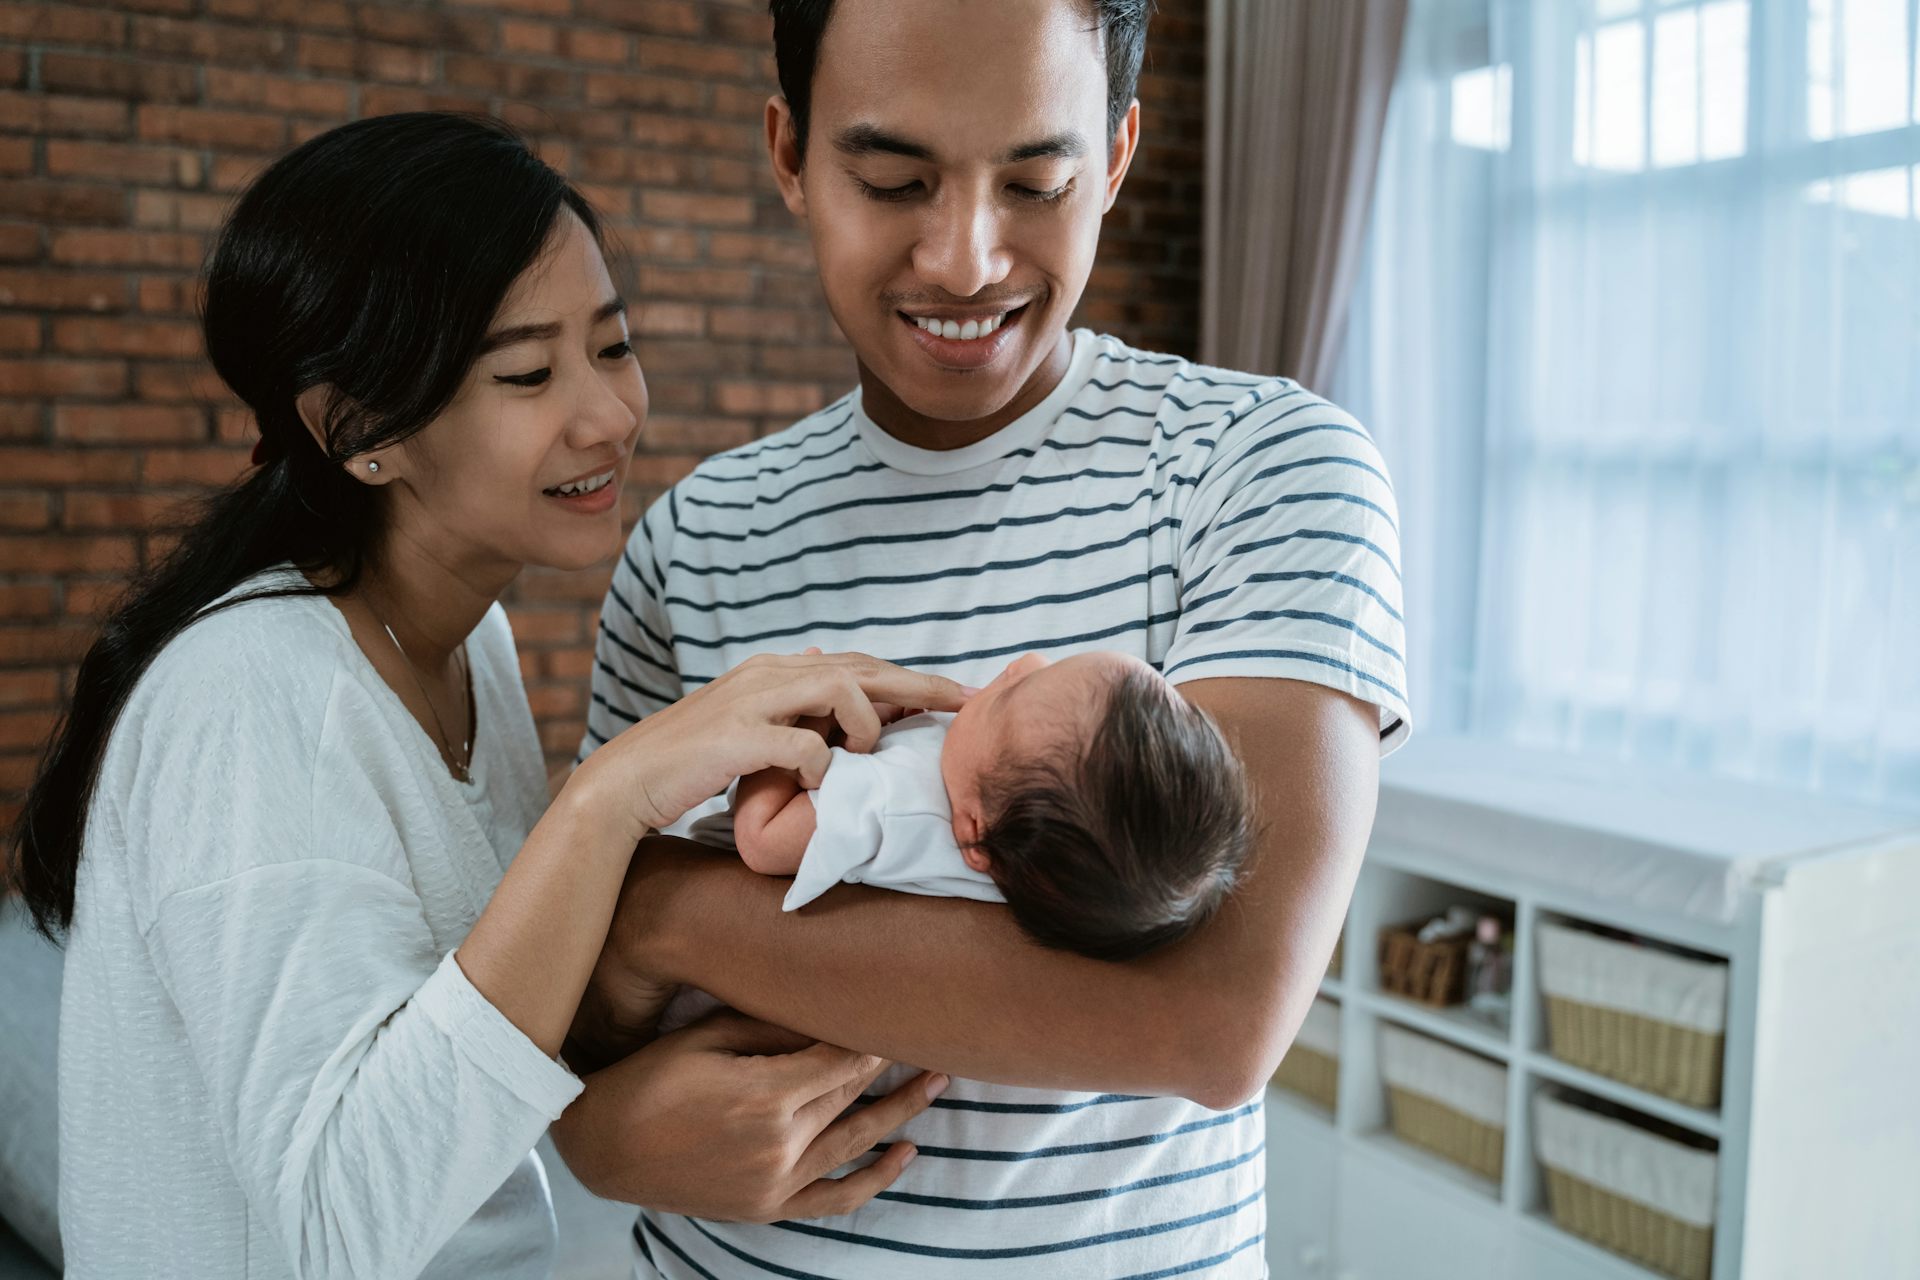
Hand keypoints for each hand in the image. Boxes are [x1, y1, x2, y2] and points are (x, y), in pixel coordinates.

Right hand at [550, 1009, 947, 1220]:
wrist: (602, 1145)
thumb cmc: (649, 1076)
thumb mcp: (707, 1035)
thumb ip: (773, 1026)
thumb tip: (830, 1009)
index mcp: (766, 1095)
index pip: (843, 1057)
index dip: (874, 1031)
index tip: (900, 1006)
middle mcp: (780, 1144)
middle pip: (853, 1094)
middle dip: (894, 1062)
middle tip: (931, 1032)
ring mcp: (777, 1183)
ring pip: (858, 1143)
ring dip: (903, 1111)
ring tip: (939, 1082)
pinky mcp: (768, 1207)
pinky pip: (836, 1199)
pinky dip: (876, 1180)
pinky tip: (906, 1154)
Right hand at [573, 651, 970, 836]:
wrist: (625, 782)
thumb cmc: (689, 760)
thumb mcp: (745, 720)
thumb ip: (786, 698)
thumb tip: (823, 662)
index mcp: (773, 670)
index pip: (856, 662)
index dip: (908, 677)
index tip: (954, 695)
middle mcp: (766, 674)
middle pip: (861, 667)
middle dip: (919, 684)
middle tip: (965, 702)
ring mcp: (750, 702)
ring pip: (838, 688)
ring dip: (866, 722)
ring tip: (869, 753)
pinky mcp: (736, 738)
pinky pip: (803, 744)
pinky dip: (822, 764)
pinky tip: (821, 782)